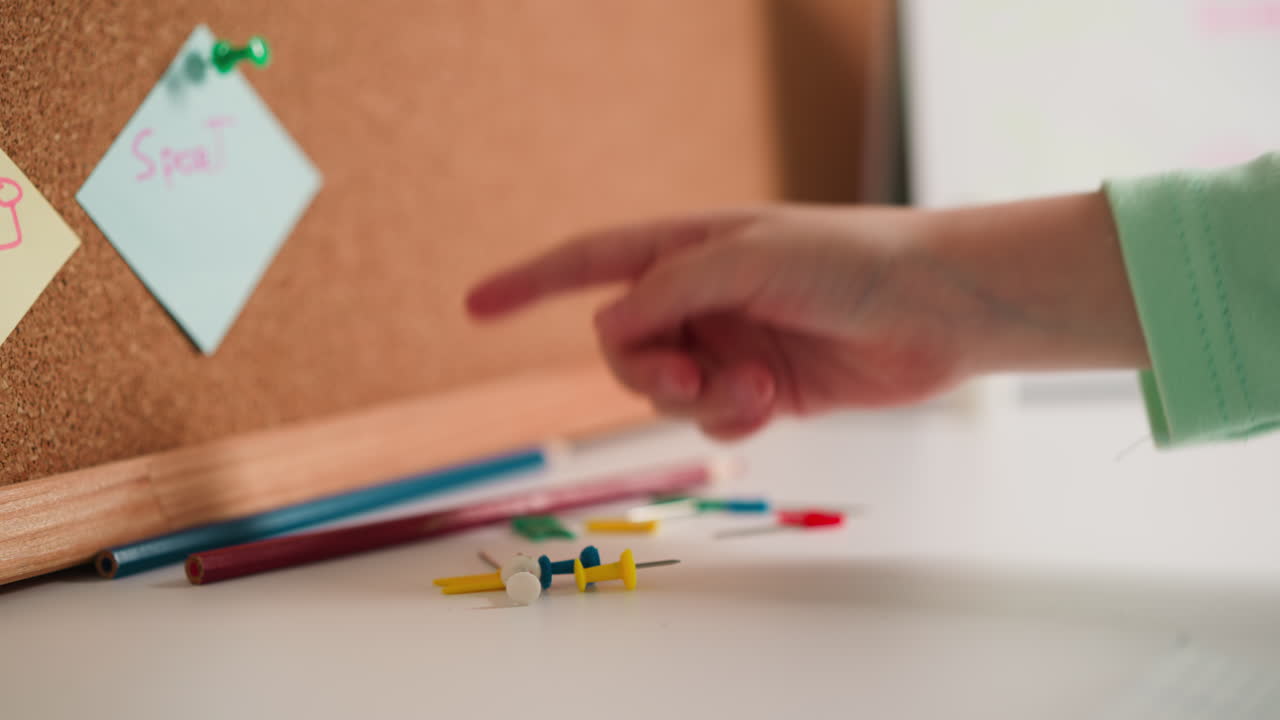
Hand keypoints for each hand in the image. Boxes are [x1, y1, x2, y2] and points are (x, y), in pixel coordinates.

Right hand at [466, 207, 974, 438]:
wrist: (936, 309)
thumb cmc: (851, 260)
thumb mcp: (750, 259)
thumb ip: (670, 290)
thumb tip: (607, 326)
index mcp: (688, 248)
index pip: (589, 262)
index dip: (528, 283)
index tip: (474, 306)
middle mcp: (701, 297)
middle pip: (624, 346)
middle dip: (645, 370)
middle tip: (687, 379)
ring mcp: (729, 344)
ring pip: (666, 391)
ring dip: (699, 399)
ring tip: (755, 389)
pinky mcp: (762, 389)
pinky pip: (713, 420)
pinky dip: (731, 419)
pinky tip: (772, 402)